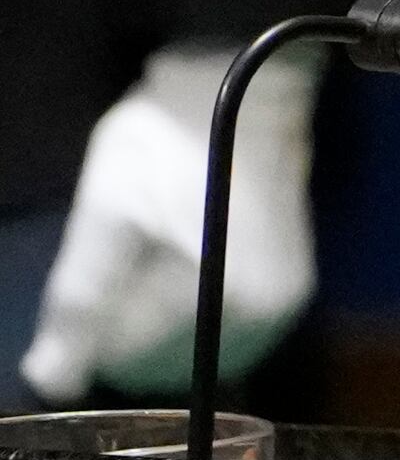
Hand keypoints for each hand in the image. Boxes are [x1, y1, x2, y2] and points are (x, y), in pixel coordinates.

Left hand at [18, 42, 320, 404]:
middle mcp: (268, 309)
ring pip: (196, 346)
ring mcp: (285, 297)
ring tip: (141, 267)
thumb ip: (79, 299)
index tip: (78, 292)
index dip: (90, 332)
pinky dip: (187, 313)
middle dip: (129, 328)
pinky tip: (170, 273)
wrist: (240, 83)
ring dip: (157, 324)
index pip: (135, 353)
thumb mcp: (107, 210)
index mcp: (225, 294)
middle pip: (170, 357)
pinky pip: (223, 327)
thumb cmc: (169, 137)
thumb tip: (51, 377)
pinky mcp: (289, 283)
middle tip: (112, 271)